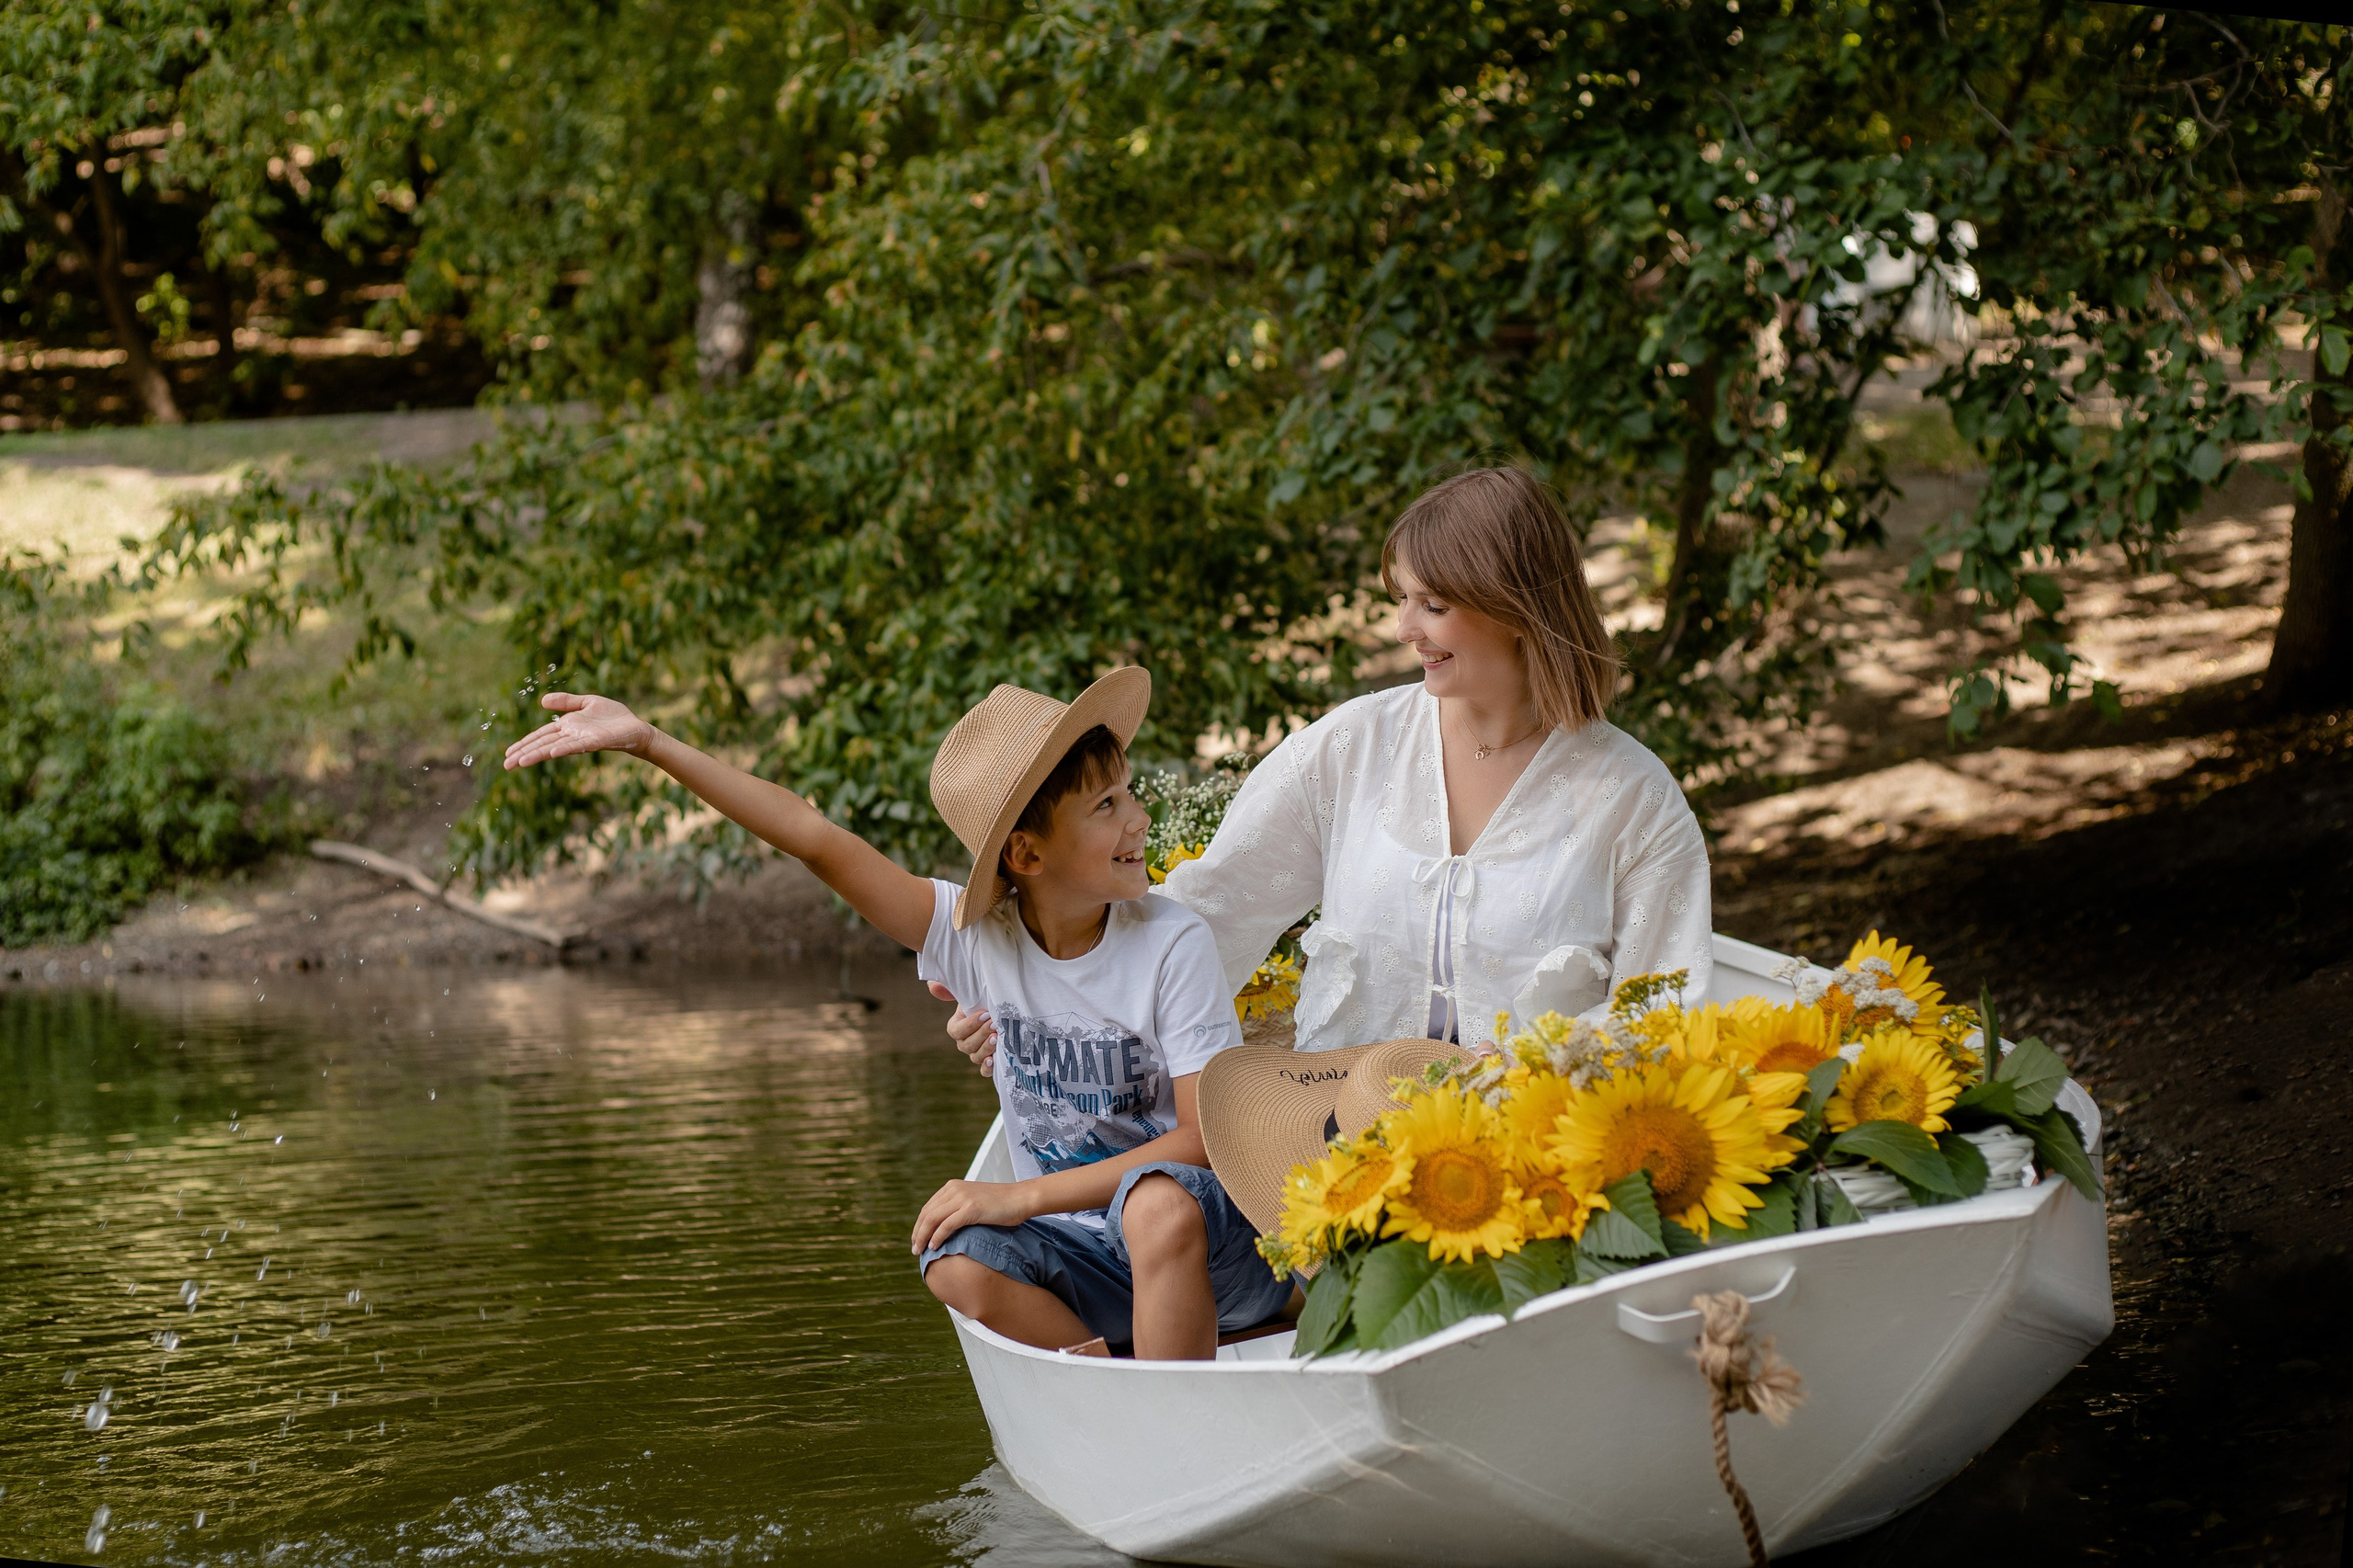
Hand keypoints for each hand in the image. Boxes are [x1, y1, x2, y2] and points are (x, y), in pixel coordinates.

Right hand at [504, 692, 655, 770]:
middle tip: (505, 765)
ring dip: (538, 755)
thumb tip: (542, 700)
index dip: (525, 743)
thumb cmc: (613, 716)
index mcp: (567, 726)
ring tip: (520, 763)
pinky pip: (576, 746)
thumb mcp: (587, 702)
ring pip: (555, 748)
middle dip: (524, 754)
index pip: (541, 735)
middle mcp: (571, 736)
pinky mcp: (595, 742)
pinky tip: (551, 753)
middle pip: (543, 744)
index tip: (508, 753)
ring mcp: (582, 740)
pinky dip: (563, 749)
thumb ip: (566, 701)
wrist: (636, 727)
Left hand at [910, 1178, 1032, 1254]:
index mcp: (953, 1186)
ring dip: (923, 1237)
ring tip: (920, 1251)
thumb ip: (959, 1208)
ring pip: (933, 1219)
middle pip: (927, 1213)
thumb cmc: (1001, 1204)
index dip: (919, 1225)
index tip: (917, 1240)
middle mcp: (954, 1189)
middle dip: (917, 1233)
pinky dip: (937, 1237)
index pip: (928, 1207)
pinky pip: (946, 1225)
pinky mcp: (971, 1208)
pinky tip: (934, 1247)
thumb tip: (944, 1227)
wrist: (1021, 1198)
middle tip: (915, 1250)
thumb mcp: (974, 1201)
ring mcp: (962, 1197)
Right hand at [931, 983, 996, 1074]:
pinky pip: (984, 1070)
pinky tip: (993, 1060)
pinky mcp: (988, 1061)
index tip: (985, 1014)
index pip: (956, 1031)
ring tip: (997, 1037)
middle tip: (994, 1024)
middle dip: (981, 1034)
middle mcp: (963, 1043)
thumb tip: (932, 986)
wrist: (999, 1012)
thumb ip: (949, 989)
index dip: (970, 1025)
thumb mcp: (968, 993)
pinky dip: (987, 1068)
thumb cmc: (982, 1001)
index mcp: (955, 1027)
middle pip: (967, 1045)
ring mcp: (975, 1054)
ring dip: (986, 1048)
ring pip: (975, 1057)